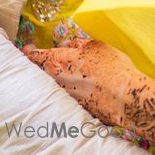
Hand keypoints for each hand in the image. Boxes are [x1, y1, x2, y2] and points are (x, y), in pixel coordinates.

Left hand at [24, 40, 138, 126]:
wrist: (125, 98)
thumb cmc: (112, 67)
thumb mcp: (96, 46)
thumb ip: (77, 44)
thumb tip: (66, 46)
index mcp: (58, 61)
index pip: (33, 56)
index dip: (28, 52)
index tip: (28, 48)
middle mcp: (55, 81)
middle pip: (39, 73)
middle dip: (40, 67)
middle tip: (45, 61)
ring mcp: (63, 98)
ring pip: (51, 87)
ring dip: (56, 81)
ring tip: (68, 76)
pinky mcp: (74, 110)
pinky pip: (65, 98)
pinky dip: (68, 93)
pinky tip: (82, 90)